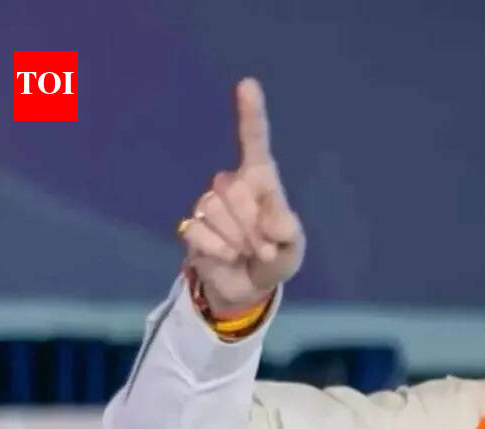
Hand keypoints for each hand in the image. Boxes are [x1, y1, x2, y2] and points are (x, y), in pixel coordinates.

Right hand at [178, 77, 304, 315]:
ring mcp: (207, 204)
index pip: (254, 141)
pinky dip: (221, 252)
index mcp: (260, 180)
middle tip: (266, 246)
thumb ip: (289, 232)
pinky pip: (201, 234)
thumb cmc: (277, 257)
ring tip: (248, 252)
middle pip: (233, 188)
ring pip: (215, 211)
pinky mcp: (191, 228)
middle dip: (253, 225)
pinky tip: (227, 258)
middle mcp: (231, 185)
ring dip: (239, 241)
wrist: (249, 288)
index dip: (250, 114)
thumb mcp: (294, 247)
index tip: (247, 85)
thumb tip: (273, 225)